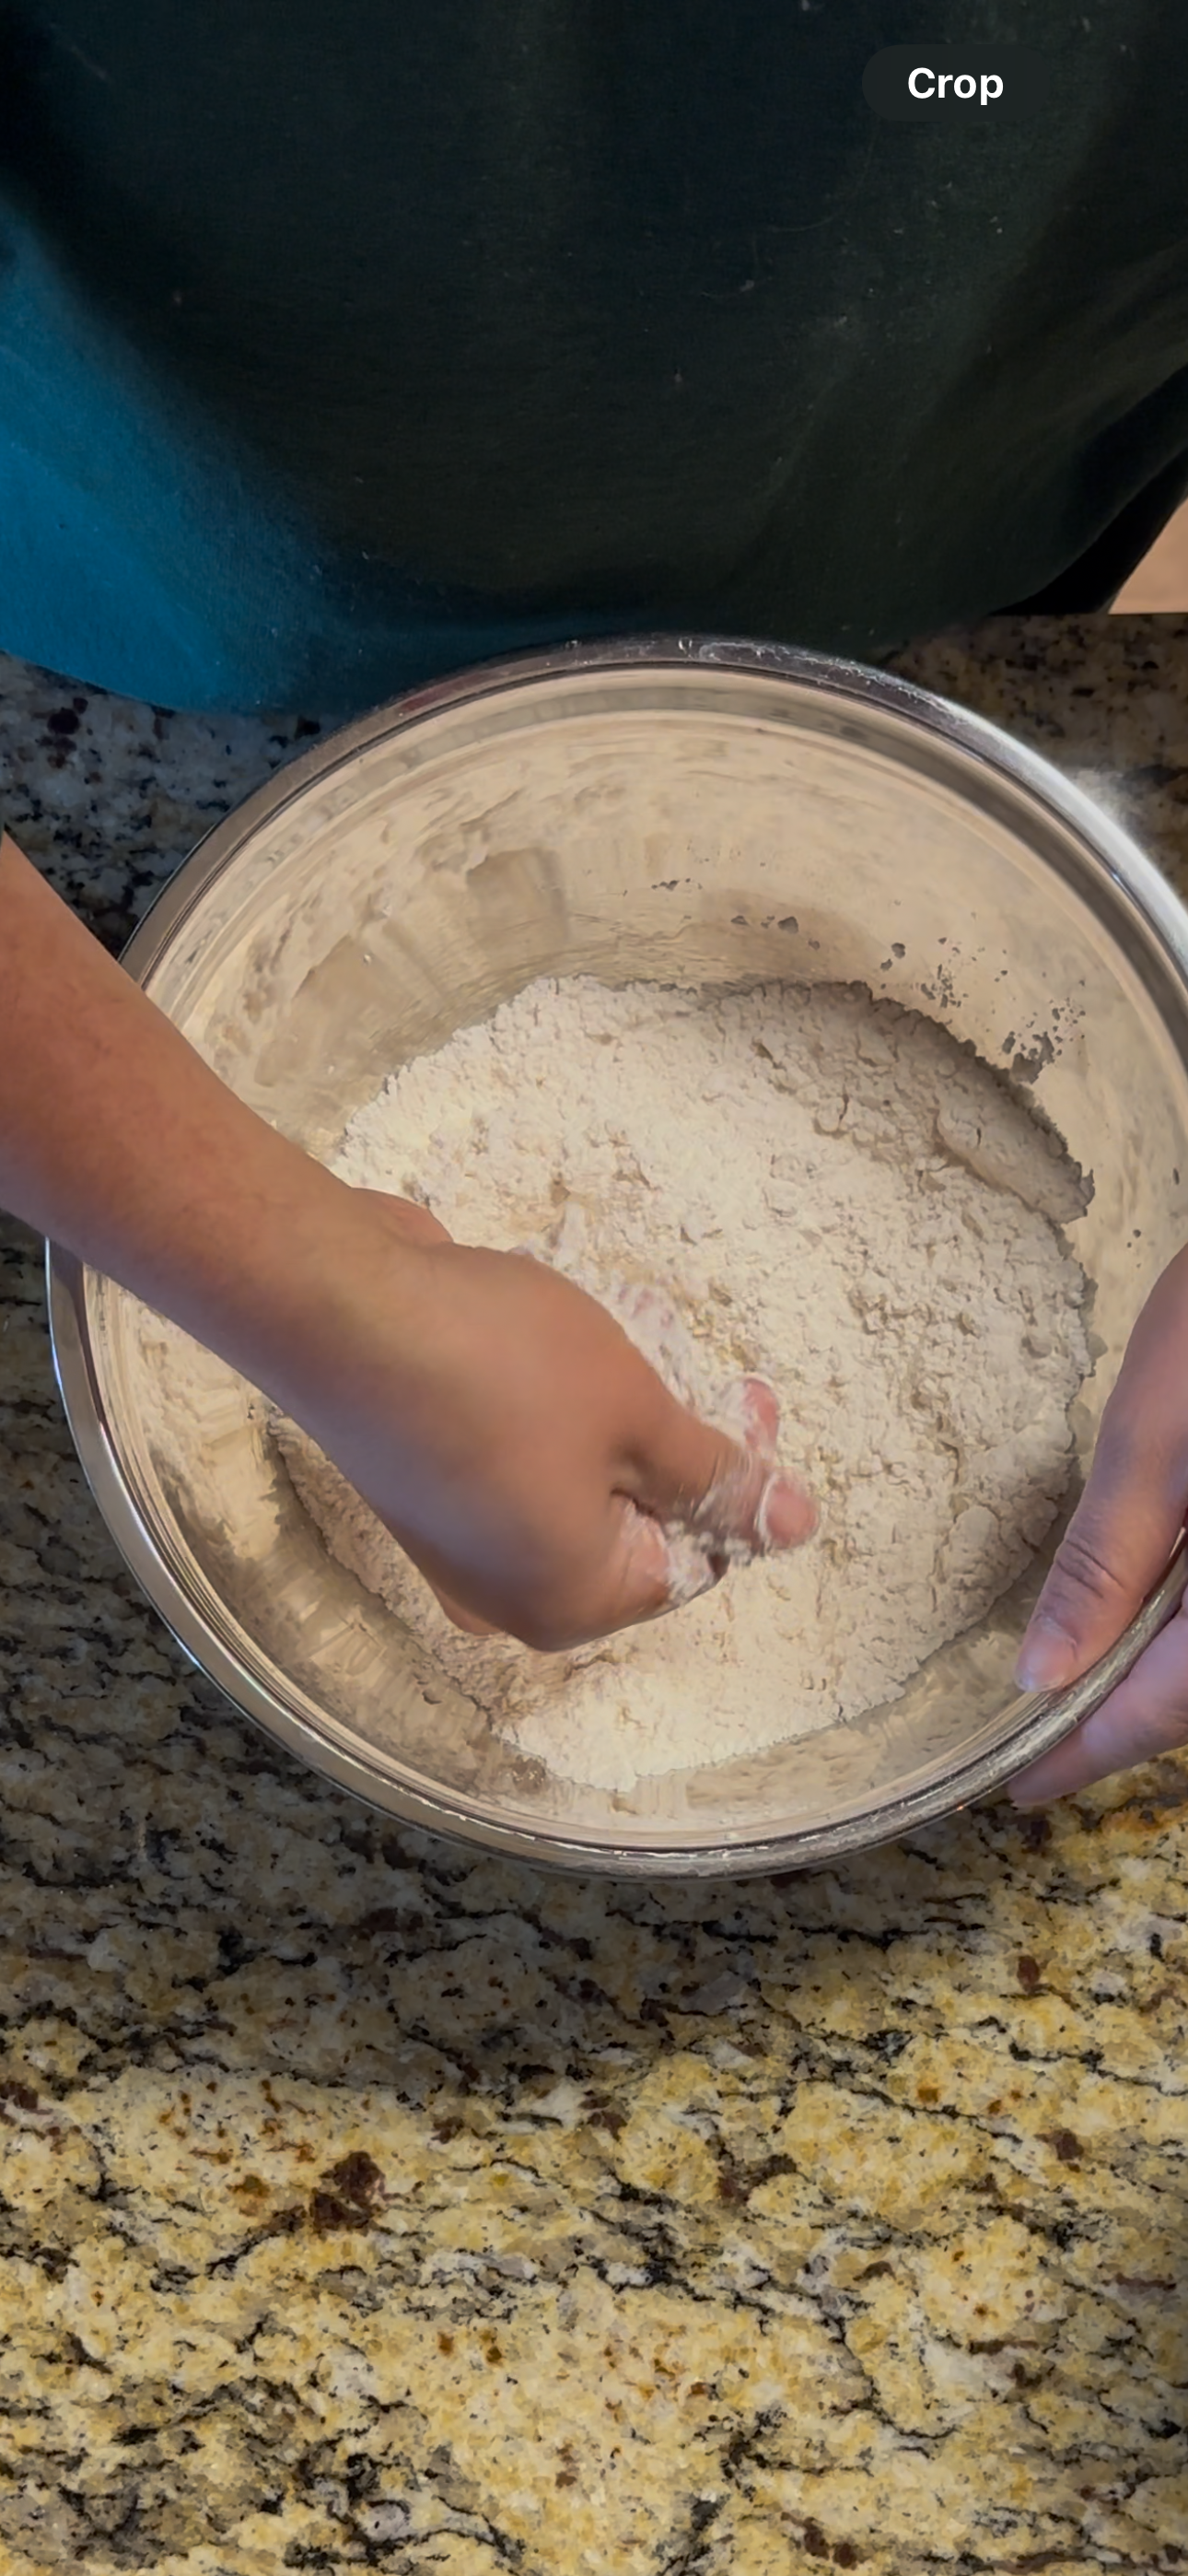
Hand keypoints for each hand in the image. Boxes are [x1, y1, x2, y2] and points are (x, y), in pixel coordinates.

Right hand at [0, 832, 814, 1656]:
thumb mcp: (637, 1415)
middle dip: (676, 1448)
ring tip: (627, 1341)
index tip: (748, 1394)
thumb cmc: (501, 1368)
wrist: (334, 1307)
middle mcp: (506, 1596)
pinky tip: (554, 1344)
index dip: (735, 1481)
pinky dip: (550, 1413)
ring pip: (572, 1490)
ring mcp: (453, 1542)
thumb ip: (717, 1476)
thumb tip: (796, 1527)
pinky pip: (514, 1461)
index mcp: (571, 1606)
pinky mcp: (419, 1481)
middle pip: (630, 1531)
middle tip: (705, 1364)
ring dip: (614, 1421)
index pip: (693, 1565)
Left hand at [1010, 1246, 1187, 1803]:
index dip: (1091, 1754)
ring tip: (1091, 1688)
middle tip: (1047, 1743)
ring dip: (1170, 1681)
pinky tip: (1155, 1616)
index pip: (1169, 1709)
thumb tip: (1041, 1674)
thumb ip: (1106, 1564)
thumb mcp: (1156, 1436)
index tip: (1021, 1789)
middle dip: (1133, 1723)